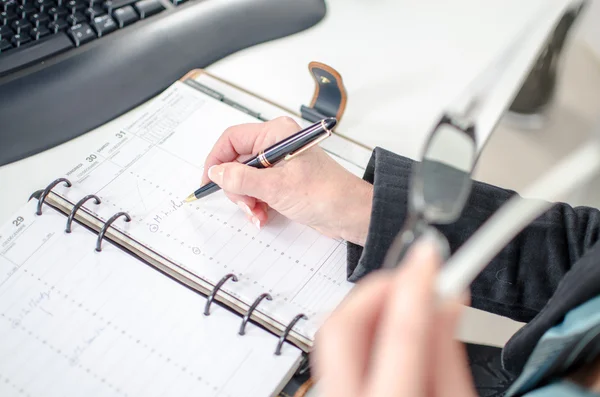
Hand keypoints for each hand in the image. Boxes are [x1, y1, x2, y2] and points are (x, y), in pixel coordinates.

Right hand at [201, 117, 372, 244]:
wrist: (351, 213)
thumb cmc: (324, 193)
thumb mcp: (276, 187)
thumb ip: (241, 179)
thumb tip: (217, 173)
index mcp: (276, 134)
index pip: (232, 139)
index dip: (216, 160)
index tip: (208, 181)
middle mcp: (277, 145)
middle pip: (237, 162)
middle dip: (236, 187)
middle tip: (244, 204)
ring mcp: (281, 164)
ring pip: (246, 179)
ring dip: (246, 200)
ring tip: (256, 214)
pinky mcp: (285, 181)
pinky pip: (259, 190)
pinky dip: (257, 204)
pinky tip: (262, 217)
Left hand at [313, 235, 476, 396]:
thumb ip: (449, 354)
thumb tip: (447, 299)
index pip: (400, 333)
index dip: (418, 285)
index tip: (430, 253)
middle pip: (342, 325)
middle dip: (378, 289)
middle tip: (413, 276)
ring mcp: (332, 394)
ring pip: (333, 330)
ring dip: (369, 304)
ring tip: (407, 299)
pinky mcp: (331, 389)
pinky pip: (335, 345)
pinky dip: (362, 324)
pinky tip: (390, 324)